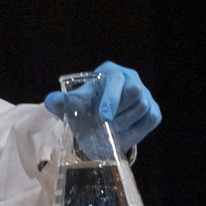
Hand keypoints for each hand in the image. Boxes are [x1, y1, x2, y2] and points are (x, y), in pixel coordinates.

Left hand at [44, 61, 161, 152]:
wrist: (100, 118)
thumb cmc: (85, 106)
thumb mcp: (72, 105)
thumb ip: (59, 102)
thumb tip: (51, 101)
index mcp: (111, 72)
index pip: (117, 80)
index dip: (112, 98)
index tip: (104, 116)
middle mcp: (131, 78)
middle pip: (135, 94)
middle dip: (120, 113)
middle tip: (106, 125)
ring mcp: (145, 93)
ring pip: (143, 108)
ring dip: (126, 123)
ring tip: (111, 130)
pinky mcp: (153, 110)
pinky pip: (151, 119)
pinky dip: (137, 129)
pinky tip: (123, 133)